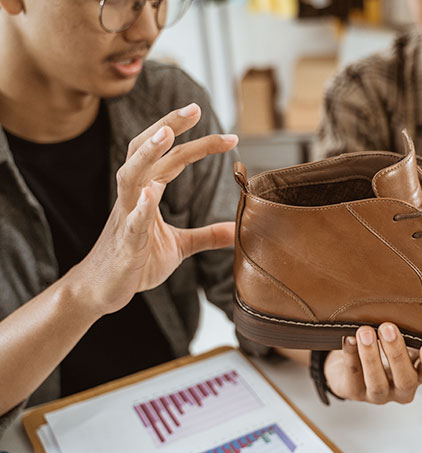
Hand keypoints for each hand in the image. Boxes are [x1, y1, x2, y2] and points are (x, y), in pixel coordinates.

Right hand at [66, 103, 237, 316]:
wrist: (101, 291)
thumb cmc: (136, 263)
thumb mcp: (179, 247)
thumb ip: (207, 236)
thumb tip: (236, 229)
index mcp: (148, 193)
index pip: (173, 159)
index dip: (200, 144)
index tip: (230, 137)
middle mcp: (134, 197)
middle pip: (147, 151)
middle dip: (168, 127)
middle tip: (194, 107)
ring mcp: (125, 217)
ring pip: (131, 176)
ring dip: (148, 154)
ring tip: (167, 134)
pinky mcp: (124, 243)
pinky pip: (130, 222)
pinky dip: (140, 209)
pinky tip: (150, 196)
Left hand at [324, 323, 421, 403]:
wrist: (350, 360)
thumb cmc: (381, 345)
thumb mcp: (398, 338)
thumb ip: (406, 328)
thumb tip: (410, 305)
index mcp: (416, 374)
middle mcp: (400, 389)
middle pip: (404, 379)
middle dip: (396, 353)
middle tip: (388, 328)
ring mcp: (377, 395)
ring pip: (377, 382)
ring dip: (371, 356)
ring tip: (364, 332)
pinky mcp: (354, 392)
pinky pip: (352, 376)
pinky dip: (350, 354)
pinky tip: (348, 338)